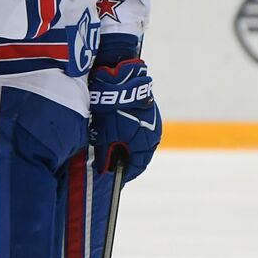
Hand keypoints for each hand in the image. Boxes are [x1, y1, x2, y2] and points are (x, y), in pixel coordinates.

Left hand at [89, 59, 161, 181]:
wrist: (118, 79)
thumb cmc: (110, 110)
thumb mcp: (103, 136)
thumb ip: (105, 155)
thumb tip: (104, 169)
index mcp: (146, 144)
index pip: (137, 167)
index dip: (125, 174)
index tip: (114, 178)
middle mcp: (154, 134)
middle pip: (140, 154)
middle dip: (126, 159)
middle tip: (111, 164)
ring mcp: (153, 121)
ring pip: (140, 140)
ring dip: (127, 145)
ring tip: (112, 147)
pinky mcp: (149, 110)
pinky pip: (140, 128)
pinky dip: (129, 133)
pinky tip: (117, 131)